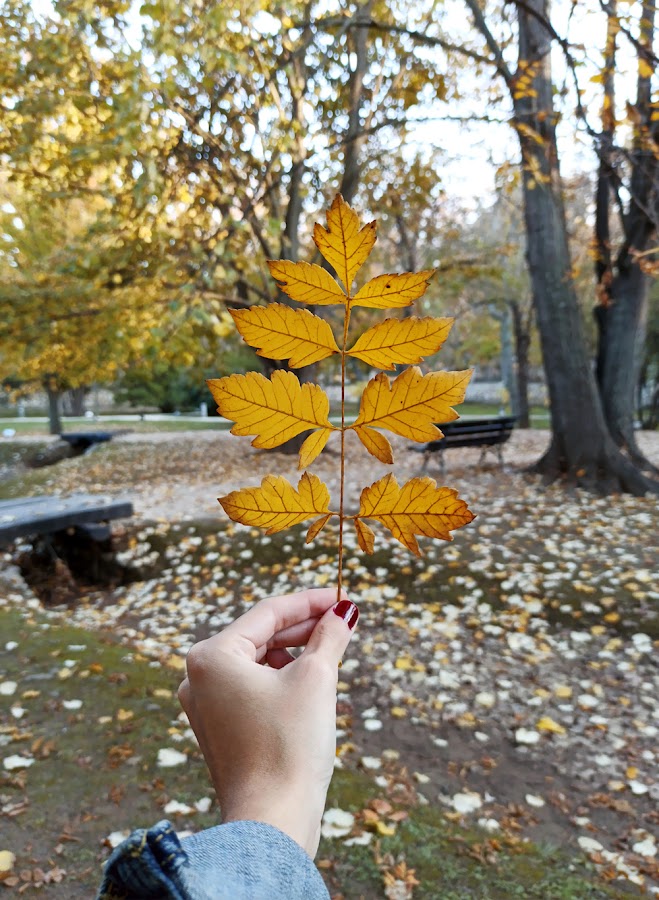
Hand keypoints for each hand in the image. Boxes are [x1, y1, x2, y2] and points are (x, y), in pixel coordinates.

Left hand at [178, 588, 358, 857]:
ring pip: (258, 662)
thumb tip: (345, 611)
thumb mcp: (316, 678)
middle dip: (304, 627)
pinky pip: (252, 688)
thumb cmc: (289, 746)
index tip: (343, 596)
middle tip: (343, 620)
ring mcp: (205, 705)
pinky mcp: (218, 729)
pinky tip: (311, 682)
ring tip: (331, 650)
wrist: (272, 822)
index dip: (310, 601)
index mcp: (211, 655)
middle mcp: (197, 676)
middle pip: (260, 635)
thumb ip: (329, 636)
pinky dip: (281, 679)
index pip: (268, 612)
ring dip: (295, 652)